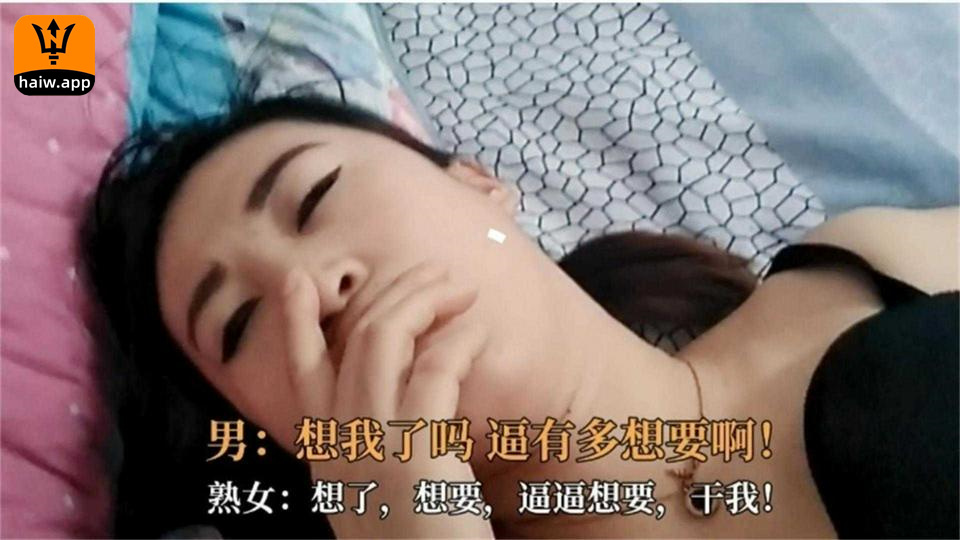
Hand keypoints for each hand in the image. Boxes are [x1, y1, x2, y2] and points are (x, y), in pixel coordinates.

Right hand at [283, 262, 493, 537]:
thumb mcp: (373, 496)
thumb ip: (368, 449)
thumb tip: (400, 392)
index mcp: (327, 457)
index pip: (300, 375)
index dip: (297, 323)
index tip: (298, 281)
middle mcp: (340, 445)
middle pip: (353, 341)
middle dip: (392, 293)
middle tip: (429, 274)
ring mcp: (375, 447)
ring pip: (386, 340)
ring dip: (425, 302)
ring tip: (457, 289)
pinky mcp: (419, 454)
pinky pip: (435, 371)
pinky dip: (458, 342)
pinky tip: (476, 333)